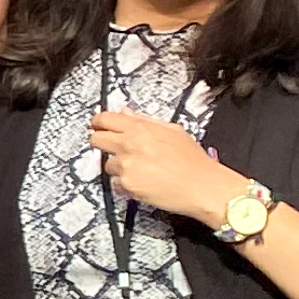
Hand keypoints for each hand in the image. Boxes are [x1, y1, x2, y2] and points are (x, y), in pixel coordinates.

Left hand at [88, 109, 245, 229]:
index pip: (105, 118)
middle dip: (101, 143)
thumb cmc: (193, 161)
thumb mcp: (172, 131)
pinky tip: (142, 182)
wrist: (203, 186)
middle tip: (113, 148)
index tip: (98, 125)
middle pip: (95, 139)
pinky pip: (114, 183)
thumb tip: (126, 112)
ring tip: (140, 170)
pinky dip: (124, 184)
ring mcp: (126, 165)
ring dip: (118, 167)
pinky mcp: (126, 184)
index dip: (98, 122)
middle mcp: (129, 144)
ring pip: (106, 164)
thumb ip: (145, 121)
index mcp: (141, 128)